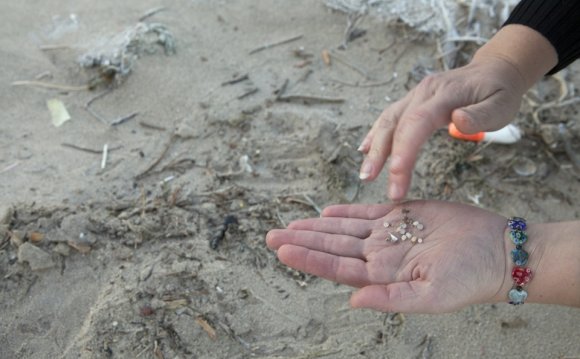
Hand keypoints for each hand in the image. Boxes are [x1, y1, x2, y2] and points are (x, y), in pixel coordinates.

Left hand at [266, 201, 511, 312]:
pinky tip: (325, 212)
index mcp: (381, 275)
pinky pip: (365, 212)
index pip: (335, 267)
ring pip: (342, 228)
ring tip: (289, 225)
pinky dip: (345, 211)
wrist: (496, 251)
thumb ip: (390, 299)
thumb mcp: (431, 296)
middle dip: (301, 241)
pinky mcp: (401, 214)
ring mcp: (388, 234)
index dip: (307, 259)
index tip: (282, 250)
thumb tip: (353, 302)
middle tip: (270, 236)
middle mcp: (378, 254)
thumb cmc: (469, 279)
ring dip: (315, 226)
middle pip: (331, 247)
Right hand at [358, 56, 526, 200]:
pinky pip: (389, 117)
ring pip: (388, 120)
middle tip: (371, 182)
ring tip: (366, 173)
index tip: (396, 174)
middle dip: (382, 155)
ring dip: (375, 147)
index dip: (404, 149)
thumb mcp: (502, 105)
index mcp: (445, 94)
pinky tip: (365, 150)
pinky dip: (376, 135)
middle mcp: (424, 92)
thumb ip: (481, 116)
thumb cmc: (500, 92)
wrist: (495, 69)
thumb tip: (457, 121)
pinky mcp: (412, 101)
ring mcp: (416, 95)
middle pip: (396, 123)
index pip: (418, 122)